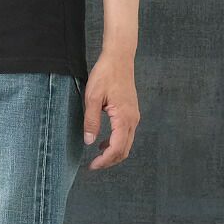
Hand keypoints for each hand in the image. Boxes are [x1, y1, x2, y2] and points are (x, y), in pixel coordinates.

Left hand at [82, 51, 140, 169]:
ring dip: (112, 154)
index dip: (104, 161)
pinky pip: (126, 135)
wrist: (119, 58)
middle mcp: (132, 119)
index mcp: (123, 118)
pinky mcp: (131, 113)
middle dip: (109, 161)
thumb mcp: (92, 98)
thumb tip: (89, 141)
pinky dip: (116, 144)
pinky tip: (103, 144)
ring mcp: (134, 116)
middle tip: (93, 166)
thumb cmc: (105, 75)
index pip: (116, 148)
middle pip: (124, 150)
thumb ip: (91, 121)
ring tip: (97, 157)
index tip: (92, 166)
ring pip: (126, 144)